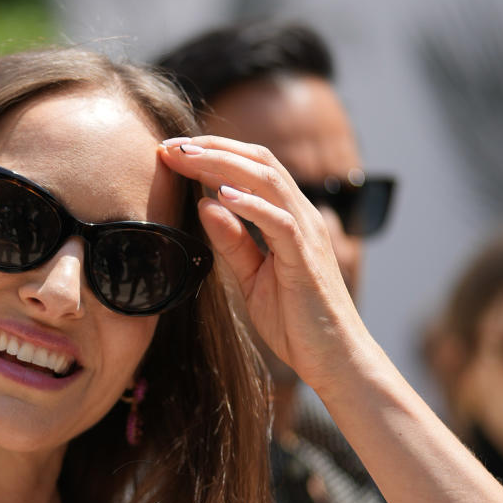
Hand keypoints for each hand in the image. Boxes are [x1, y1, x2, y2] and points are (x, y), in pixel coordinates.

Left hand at [158, 136, 373, 393]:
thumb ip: (231, 242)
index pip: (250, 168)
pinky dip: (251, 205)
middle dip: (211, 148)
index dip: (212, 153)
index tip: (171, 151)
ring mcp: (306, 234)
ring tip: (188, 158)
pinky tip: (221, 196)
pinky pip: (279, 222)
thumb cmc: (294, 319)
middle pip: (257, 162)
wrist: (333, 356)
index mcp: (287, 216)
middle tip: (170, 145)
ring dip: (223, 165)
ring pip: (268, 181)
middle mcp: (301, 215)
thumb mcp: (251, 277)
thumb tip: (203, 205)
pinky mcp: (305, 259)